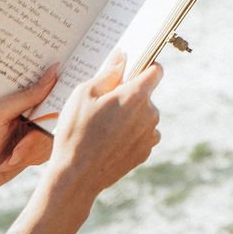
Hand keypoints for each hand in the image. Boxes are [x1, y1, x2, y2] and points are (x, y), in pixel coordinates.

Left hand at [0, 67, 59, 200]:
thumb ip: (27, 95)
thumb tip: (54, 72)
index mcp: (15, 92)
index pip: (43, 79)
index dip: (55, 84)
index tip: (55, 101)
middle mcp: (27, 106)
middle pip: (54, 110)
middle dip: (37, 135)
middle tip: (18, 149)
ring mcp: (33, 126)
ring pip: (53, 132)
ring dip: (32, 149)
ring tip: (11, 156)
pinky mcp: (37, 144)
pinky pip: (50, 147)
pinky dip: (33, 157)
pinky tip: (14, 161)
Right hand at [44, 54, 162, 204]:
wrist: (77, 176)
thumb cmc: (76, 132)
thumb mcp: (83, 94)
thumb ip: (107, 73)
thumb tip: (122, 57)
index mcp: (136, 95)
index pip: (156, 71)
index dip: (146, 67)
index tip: (134, 69)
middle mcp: (150, 114)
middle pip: (145, 95)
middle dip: (129, 95)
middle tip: (104, 105)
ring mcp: (149, 134)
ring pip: (143, 115)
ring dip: (130, 116)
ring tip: (103, 126)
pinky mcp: (145, 152)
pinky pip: (141, 134)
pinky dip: (130, 134)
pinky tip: (109, 141)